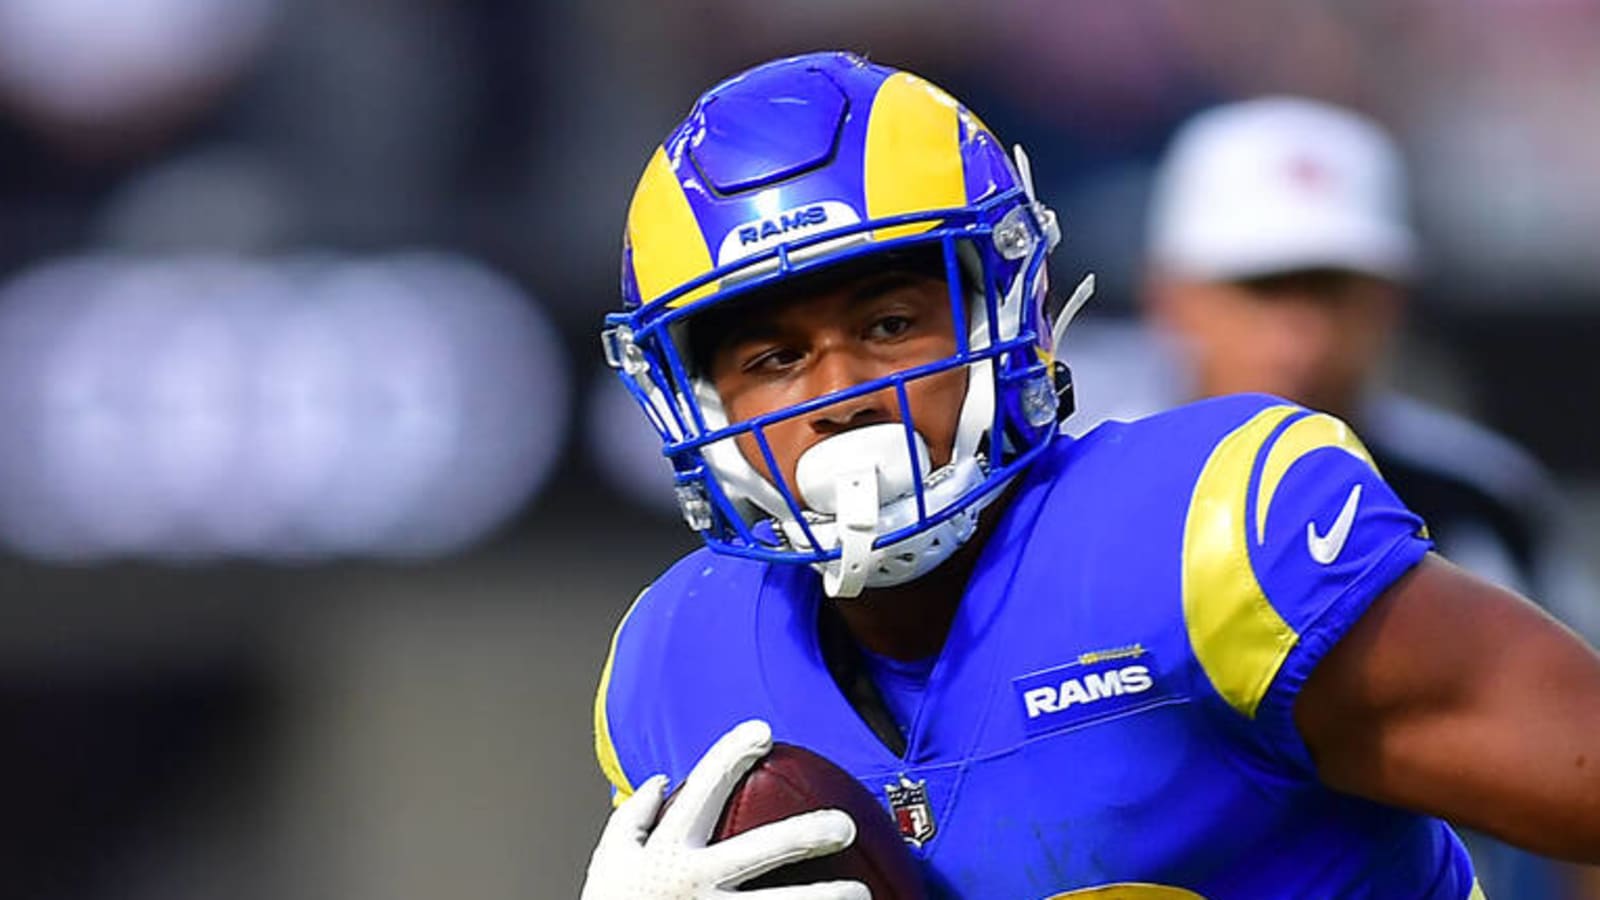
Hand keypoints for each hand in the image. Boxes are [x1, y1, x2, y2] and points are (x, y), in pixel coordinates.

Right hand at [580, 719, 868, 898]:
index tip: (763, 730)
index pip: (702, 792)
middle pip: (757, 853)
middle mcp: (693, 885)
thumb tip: (660, 780)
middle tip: (844, 824)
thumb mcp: (608, 864)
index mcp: (667, 854)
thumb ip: (632, 821)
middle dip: (803, 835)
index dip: (730, 756)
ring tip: (863, 895)